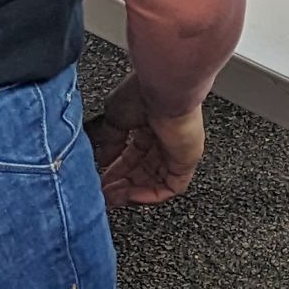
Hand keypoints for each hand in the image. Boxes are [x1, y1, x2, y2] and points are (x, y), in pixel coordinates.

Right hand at [89, 74, 206, 208]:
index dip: (116, 170)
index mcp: (150, 125)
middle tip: (103, 195)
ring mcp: (177, 151)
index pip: (133, 155)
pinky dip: (150, 195)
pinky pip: (172, 187)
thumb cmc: (143, 93)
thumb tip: (103, 160)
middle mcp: (165, 139)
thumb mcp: (115, 117)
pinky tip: (131, 196)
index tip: (101, 181)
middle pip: (143, 171)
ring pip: (156, 181)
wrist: (165, 89)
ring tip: (112, 199)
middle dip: (122, 185)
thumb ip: (109, 141)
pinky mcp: (187, 161)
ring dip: (132, 193)